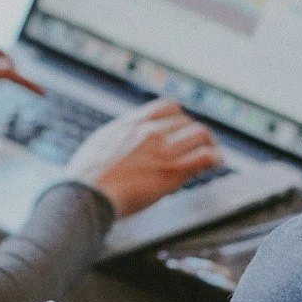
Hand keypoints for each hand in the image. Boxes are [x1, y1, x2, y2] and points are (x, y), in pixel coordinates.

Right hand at [63, 99, 224, 219]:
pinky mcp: (172, 171)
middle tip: (198, 147)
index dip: (180, 118)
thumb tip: (122, 141)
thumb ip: (118, 138)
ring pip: (200, 134)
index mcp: (131, 123)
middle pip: (186, 121)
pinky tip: (217, 164)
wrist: (85, 193)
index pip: (167, 107)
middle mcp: (149, 132)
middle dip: (194, 134)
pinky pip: (205, 156)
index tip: (182, 129)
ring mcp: (162, 150)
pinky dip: (215, 158)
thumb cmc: (85, 178)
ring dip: (209, 144)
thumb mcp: (99, 144)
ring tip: (213, 155)